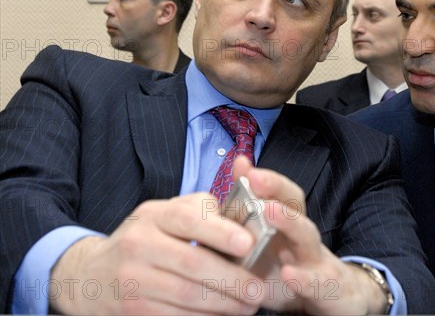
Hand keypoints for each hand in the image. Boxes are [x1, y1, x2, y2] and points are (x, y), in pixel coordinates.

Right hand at [50, 192, 263, 314]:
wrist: (93, 275)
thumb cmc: (146, 238)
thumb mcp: (166, 214)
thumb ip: (202, 211)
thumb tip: (245, 220)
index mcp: (153, 215)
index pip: (188, 219)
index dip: (220, 231)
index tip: (248, 243)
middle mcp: (139, 244)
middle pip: (192, 263)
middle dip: (232, 279)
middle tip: (258, 289)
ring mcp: (133, 279)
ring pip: (187, 296)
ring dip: (224, 304)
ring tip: (248, 305)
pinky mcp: (132, 310)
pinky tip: (222, 315)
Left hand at [233, 157, 388, 314]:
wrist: (339, 300)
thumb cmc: (294, 269)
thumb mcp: (267, 246)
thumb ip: (247, 216)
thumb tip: (234, 179)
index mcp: (290, 225)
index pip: (282, 193)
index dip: (265, 178)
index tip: (244, 168)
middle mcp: (304, 236)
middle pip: (295, 205)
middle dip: (275, 189)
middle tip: (253, 178)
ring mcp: (318, 261)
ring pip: (307, 236)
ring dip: (289, 222)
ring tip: (268, 211)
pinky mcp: (328, 288)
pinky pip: (317, 282)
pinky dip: (304, 278)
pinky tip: (289, 275)